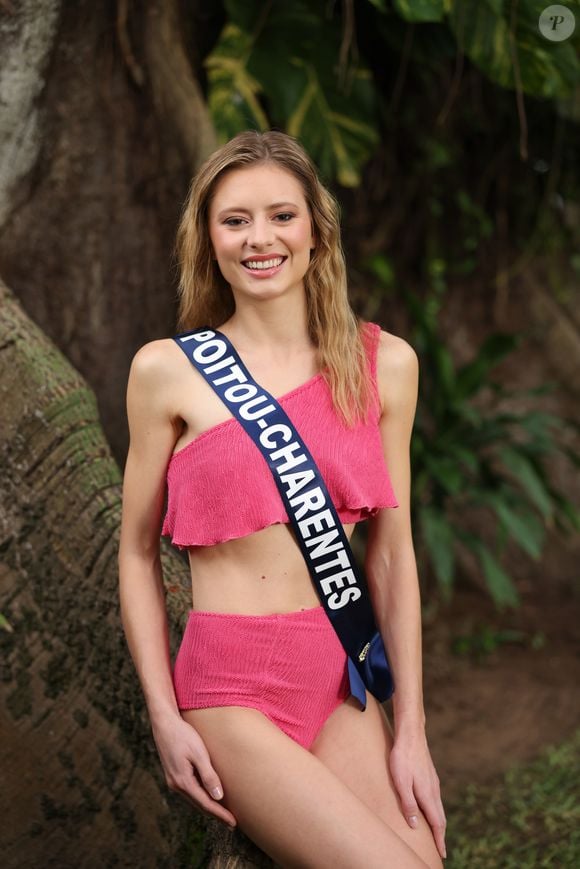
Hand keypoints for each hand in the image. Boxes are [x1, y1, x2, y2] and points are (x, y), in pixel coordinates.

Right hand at [151, 714, 236, 829]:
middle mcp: (176, 785)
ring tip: (223, 813)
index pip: (205, 804)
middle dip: (215, 815)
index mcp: (183, 782)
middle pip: (199, 805)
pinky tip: (208, 797)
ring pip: (194, 799)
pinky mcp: (173, 775)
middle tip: (231, 824)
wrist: (164, 723)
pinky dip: (201, 797)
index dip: (220, 814)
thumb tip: (218, 797)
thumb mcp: (199, 754)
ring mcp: (173, 781)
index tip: (233, 824)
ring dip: (208, 807)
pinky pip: (189, 792)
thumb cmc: (183, 735)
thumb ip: (208, 776)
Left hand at [389, 728, 445, 859]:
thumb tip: (416, 825)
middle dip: (441, 835)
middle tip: (440, 850)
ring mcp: (433, 782)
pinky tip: (429, 810)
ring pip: (439, 808)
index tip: (442, 854)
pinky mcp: (430, 776)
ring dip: (438, 823)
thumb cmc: (402, 757)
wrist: (411, 733)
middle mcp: (434, 790)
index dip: (440, 840)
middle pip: (441, 818)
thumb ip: (408, 803)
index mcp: (428, 794)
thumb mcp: (400, 781)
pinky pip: (435, 799)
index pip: (437, 823)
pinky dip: (435, 811)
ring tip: (436, 834)